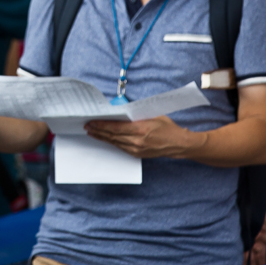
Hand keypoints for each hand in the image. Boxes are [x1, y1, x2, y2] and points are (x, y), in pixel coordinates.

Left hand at [85, 116, 206, 158]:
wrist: (178, 144)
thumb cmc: (167, 127)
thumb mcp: (151, 115)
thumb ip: (135, 114)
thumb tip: (119, 110)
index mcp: (140, 129)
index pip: (115, 127)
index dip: (101, 125)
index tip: (91, 122)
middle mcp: (136, 141)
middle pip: (112, 135)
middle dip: (98, 131)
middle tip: (87, 126)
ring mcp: (136, 149)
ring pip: (114, 142)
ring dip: (101, 137)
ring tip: (91, 132)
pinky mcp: (137, 154)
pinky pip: (120, 147)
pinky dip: (111, 142)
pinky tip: (104, 138)